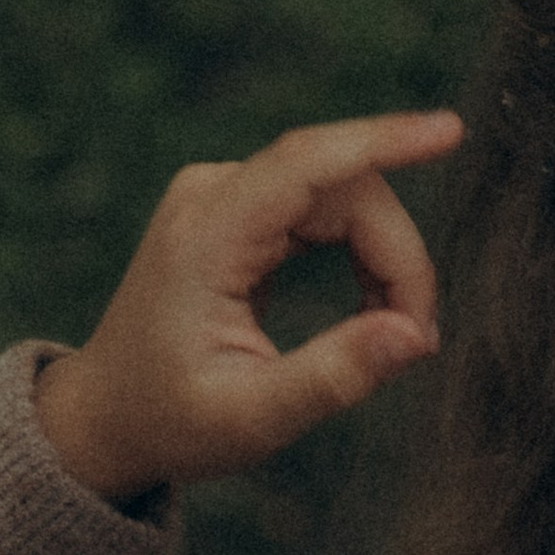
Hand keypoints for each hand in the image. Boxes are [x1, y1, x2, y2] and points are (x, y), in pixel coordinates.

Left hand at [34, 112, 463, 502]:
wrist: (106, 417)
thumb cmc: (170, 422)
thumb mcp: (252, 418)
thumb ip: (332, 377)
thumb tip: (413, 336)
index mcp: (205, 238)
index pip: (306, 163)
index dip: (382, 141)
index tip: (448, 132)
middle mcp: (212, 197)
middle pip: (341, 187)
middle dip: (396, 255)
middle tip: (416, 342)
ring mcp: (224, 197)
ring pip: (340, 196)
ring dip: (383, 258)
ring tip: (394, 335)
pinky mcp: (239, 210)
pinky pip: (323, 209)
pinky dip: (360, 254)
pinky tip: (370, 310)